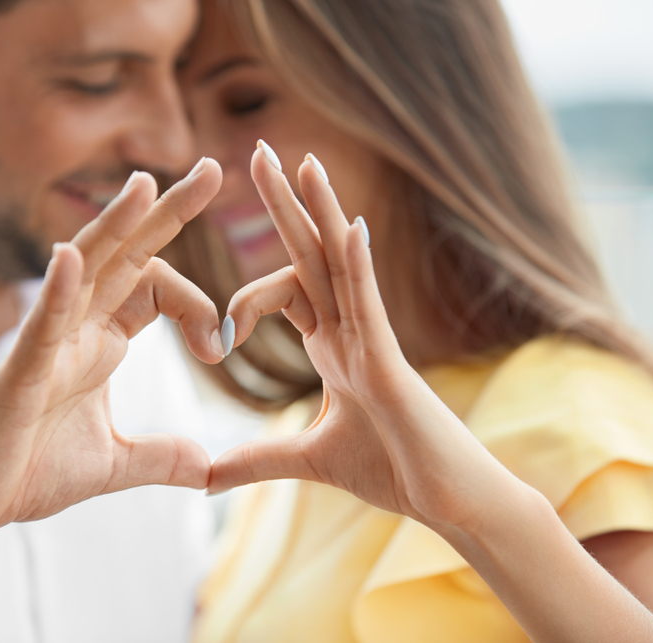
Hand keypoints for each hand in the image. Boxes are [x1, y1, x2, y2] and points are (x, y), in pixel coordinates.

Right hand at [0, 159, 224, 555]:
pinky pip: (40, 324)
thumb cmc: (26, 469)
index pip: (155, 289)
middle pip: (126, 256)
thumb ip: (160, 457)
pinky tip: (71, 256)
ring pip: (83, 271)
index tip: (220, 349)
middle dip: (167, 212)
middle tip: (212, 169)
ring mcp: (46, 345)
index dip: (197, 306)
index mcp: (99, 342)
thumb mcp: (112, 464)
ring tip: (146, 185)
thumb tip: (208, 467)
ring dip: (114, 226)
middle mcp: (76, 329)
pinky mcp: (18, 373)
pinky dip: (57, 290)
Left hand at [208, 146, 517, 532]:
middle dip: (285, 202)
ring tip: (303, 160)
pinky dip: (359, 266)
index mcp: (334, 344)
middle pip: (312, 253)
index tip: (220, 338)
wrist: (447, 502)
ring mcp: (373, 340)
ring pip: (342, 263)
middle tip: (257, 149)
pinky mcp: (389, 363)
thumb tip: (205, 477)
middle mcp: (352, 330)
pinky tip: (348, 226)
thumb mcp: (307, 461)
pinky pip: (370, 305)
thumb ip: (257, 459)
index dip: (245, 302)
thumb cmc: (394, 471)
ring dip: (322, 210)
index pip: (286, 290)